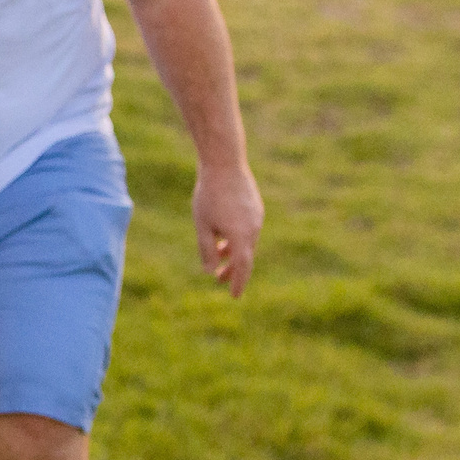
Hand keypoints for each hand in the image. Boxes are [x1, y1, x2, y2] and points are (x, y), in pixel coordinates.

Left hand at [194, 167, 262, 297]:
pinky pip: (248, 230)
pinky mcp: (256, 207)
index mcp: (241, 236)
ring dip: (233, 252)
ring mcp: (257, 217)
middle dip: (233, 270)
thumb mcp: (203, 225)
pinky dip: (238, 238)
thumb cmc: (209, 194)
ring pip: (247, 242)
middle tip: (219, 281)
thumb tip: (209, 271)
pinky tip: (224, 235)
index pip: (242, 267)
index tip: (234, 296)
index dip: (238, 282)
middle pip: (245, 257)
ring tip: (219, 255)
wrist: (224, 162)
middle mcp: (253, 228)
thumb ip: (206, 249)